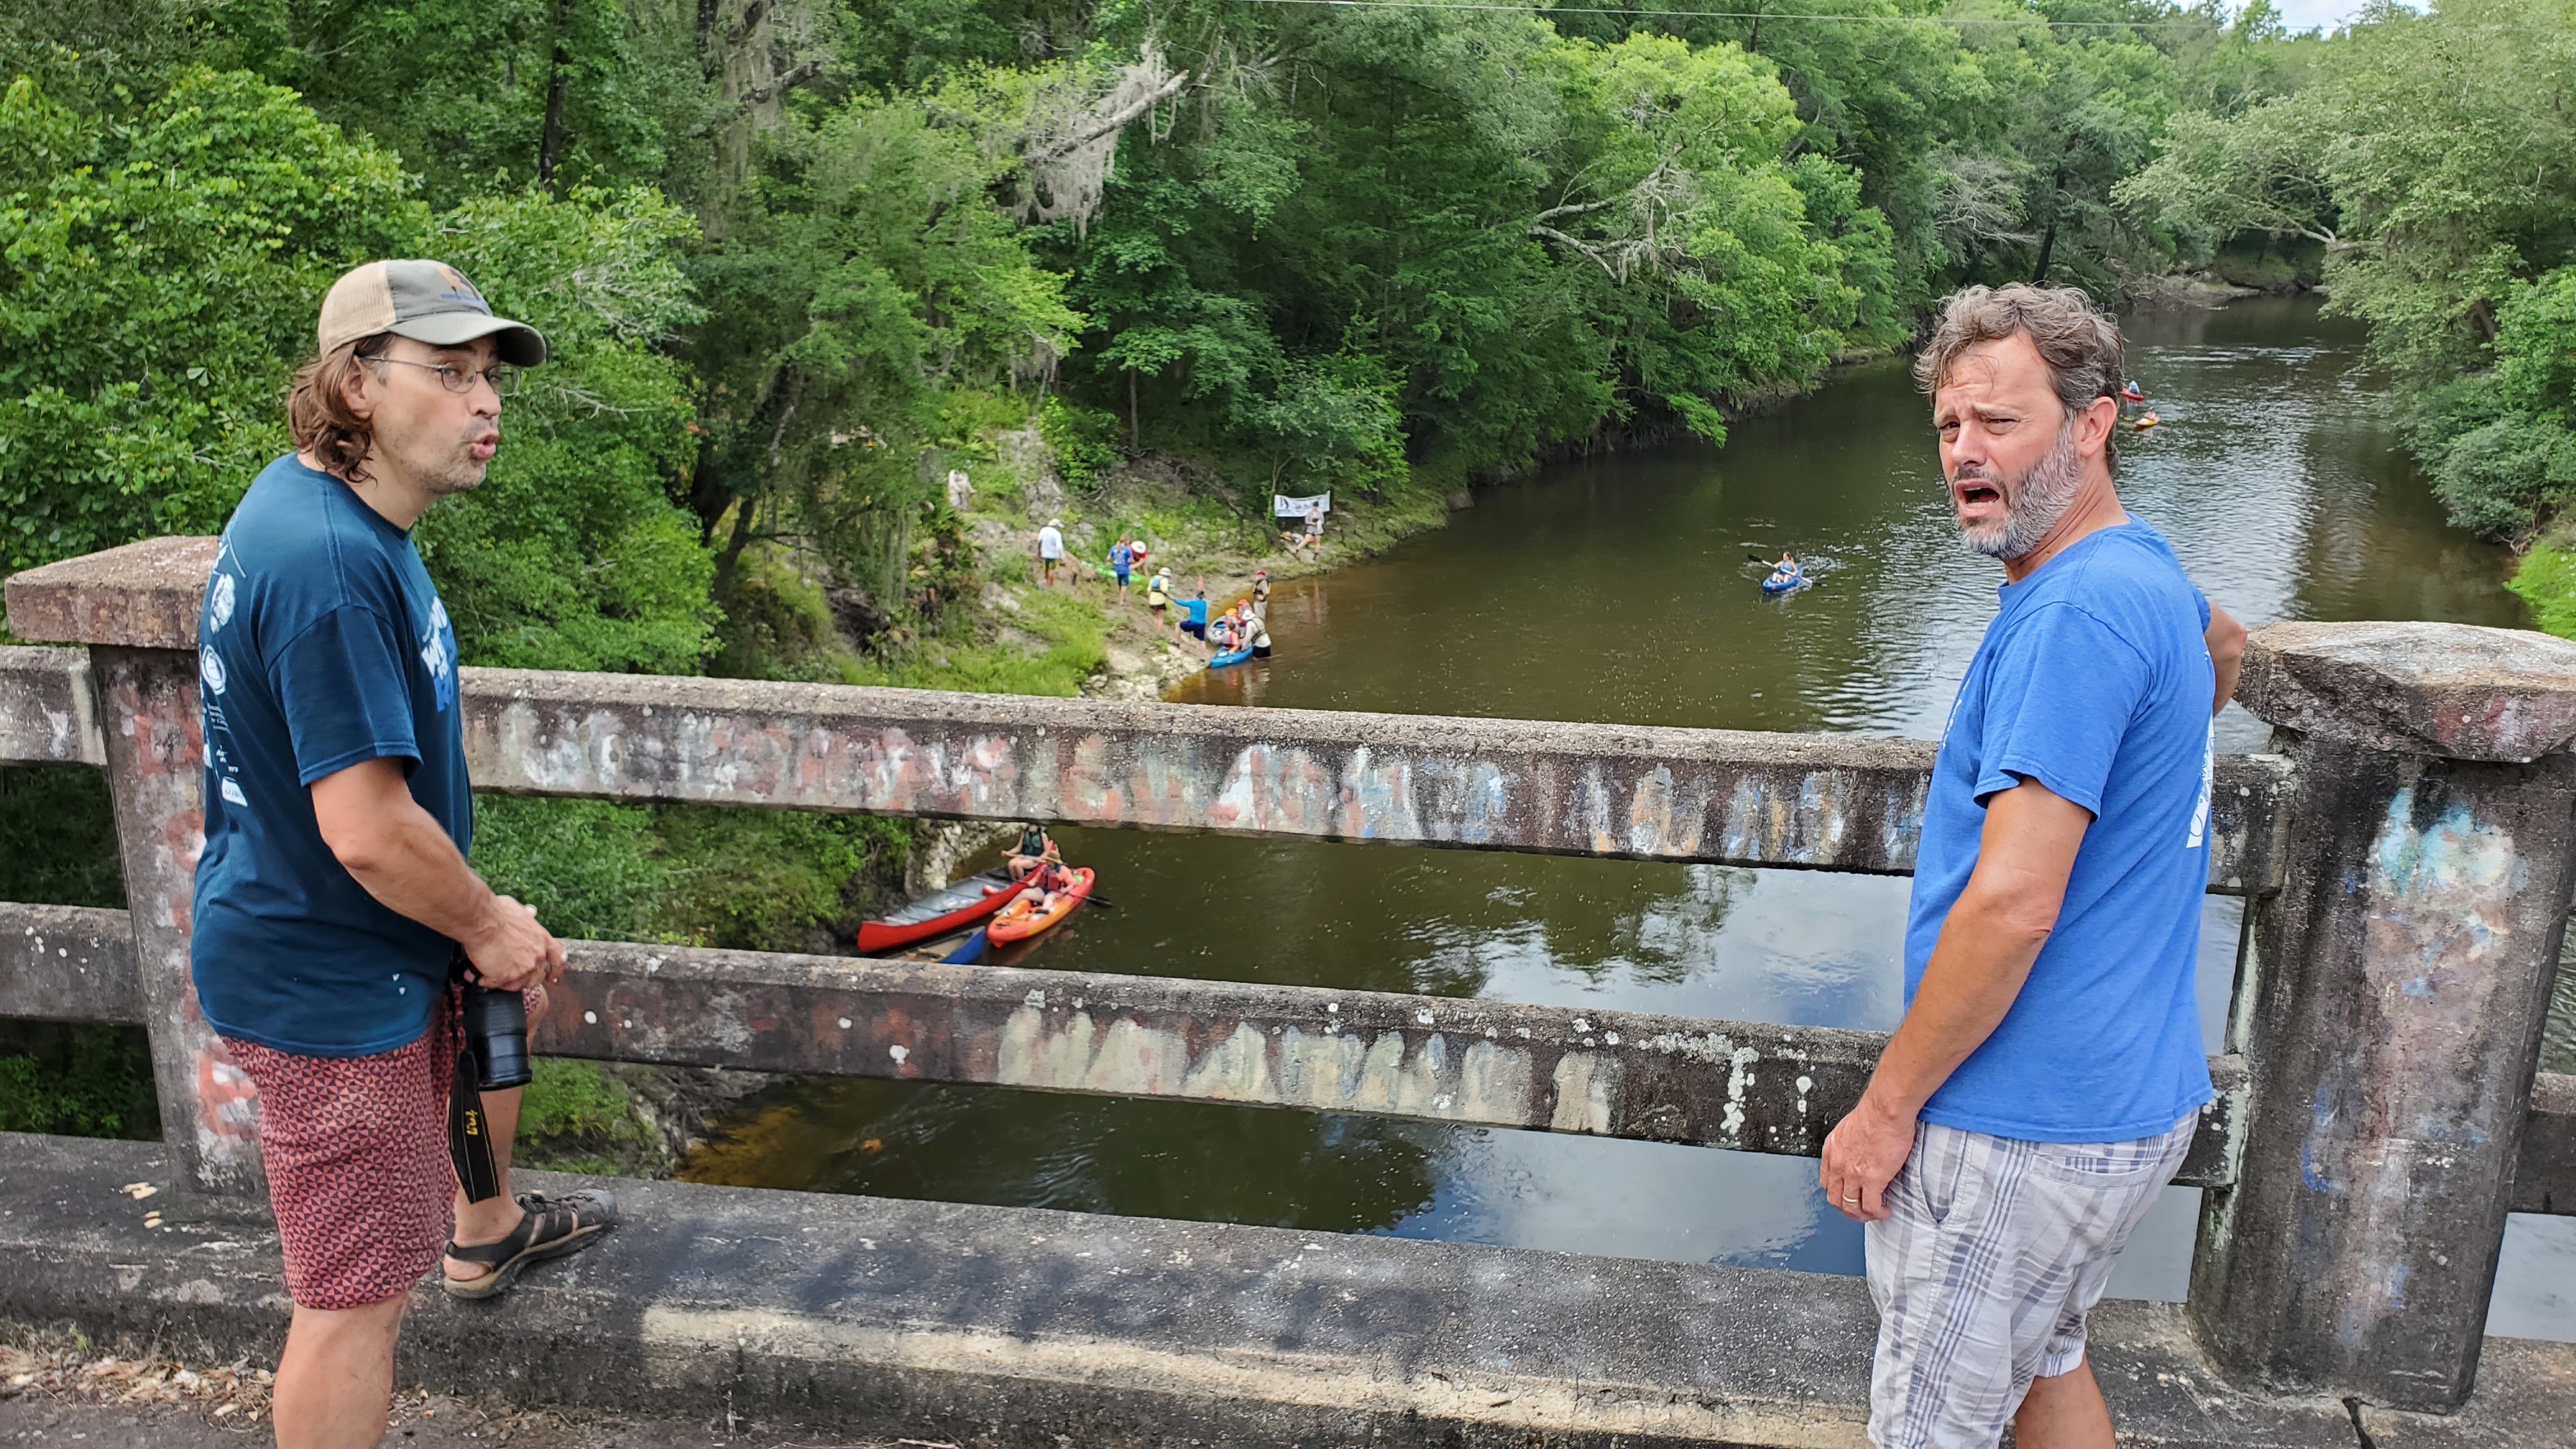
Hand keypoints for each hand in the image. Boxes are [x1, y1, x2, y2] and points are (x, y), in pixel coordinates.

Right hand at [460, 893, 561, 991]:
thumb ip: (527, 916)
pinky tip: (475, 974)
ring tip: (489, 975)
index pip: (558, 959)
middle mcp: (537, 956)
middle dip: (525, 979)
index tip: (551, 977)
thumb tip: (531, 912)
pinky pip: (495, 984)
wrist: (482, 920)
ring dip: (504, 982)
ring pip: (517, 985)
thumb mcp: (519, 911)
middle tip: (511, 976)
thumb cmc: (497, 912)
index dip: (555, 970)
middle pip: (537, 977)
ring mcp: (523, 968)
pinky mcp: (505, 977)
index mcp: (543, 940)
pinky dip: (484, 980)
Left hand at [1820, 1093, 1918, 1221]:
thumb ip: (1849, 1144)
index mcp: (1832, 1150)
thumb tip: (1858, 1152)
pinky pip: (1871, 1206)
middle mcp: (1838, 1164)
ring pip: (1850, 1207)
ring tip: (1874, 1213)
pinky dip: (1877, 1213)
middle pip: (1835, 1198)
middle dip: (1847, 1209)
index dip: (1837, 1193)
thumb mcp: (1849, 1128)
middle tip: (1860, 1211)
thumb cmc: (1875, 1113)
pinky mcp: (1872, 1179)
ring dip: (1862, 1215)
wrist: (1886, 1110)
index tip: (1848, 1196)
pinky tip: (1885, 1210)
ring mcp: (1853, 1174)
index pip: (1826, 1182)